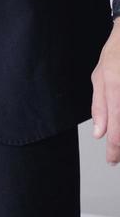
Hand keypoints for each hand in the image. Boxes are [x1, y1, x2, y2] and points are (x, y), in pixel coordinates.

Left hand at [91, 20, 119, 163]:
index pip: (117, 129)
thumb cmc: (115, 55)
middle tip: (116, 156)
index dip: (116, 150)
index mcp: (116, 89)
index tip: (112, 161)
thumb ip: (100, 107)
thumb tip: (99, 133)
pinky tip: (118, 120)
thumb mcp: (100, 78)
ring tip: (118, 143)